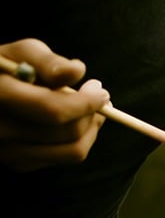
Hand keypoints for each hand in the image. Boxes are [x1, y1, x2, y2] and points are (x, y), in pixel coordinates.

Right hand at [0, 39, 109, 171]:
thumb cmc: (8, 67)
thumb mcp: (22, 53)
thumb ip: (48, 61)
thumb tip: (77, 71)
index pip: (52, 110)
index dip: (85, 102)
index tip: (101, 92)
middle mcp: (0, 130)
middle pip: (68, 132)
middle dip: (92, 114)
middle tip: (101, 98)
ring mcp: (7, 152)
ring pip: (73, 151)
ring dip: (91, 129)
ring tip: (91, 110)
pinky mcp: (18, 163)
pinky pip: (64, 158)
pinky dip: (77, 140)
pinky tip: (71, 121)